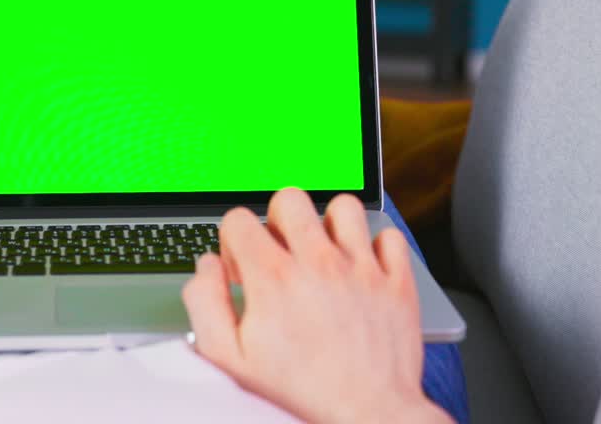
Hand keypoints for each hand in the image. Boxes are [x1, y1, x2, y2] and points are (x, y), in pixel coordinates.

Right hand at [182, 189, 449, 423]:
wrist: (365, 417)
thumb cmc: (298, 394)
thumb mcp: (230, 359)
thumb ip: (205, 304)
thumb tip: (206, 268)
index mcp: (273, 279)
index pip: (239, 219)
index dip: (234, 242)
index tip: (244, 270)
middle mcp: (318, 264)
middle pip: (289, 199)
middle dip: (277, 221)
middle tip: (281, 254)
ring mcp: (361, 270)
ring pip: (343, 207)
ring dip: (329, 225)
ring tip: (324, 254)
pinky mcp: (396, 283)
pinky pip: (388, 236)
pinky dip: (376, 246)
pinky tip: (361, 268)